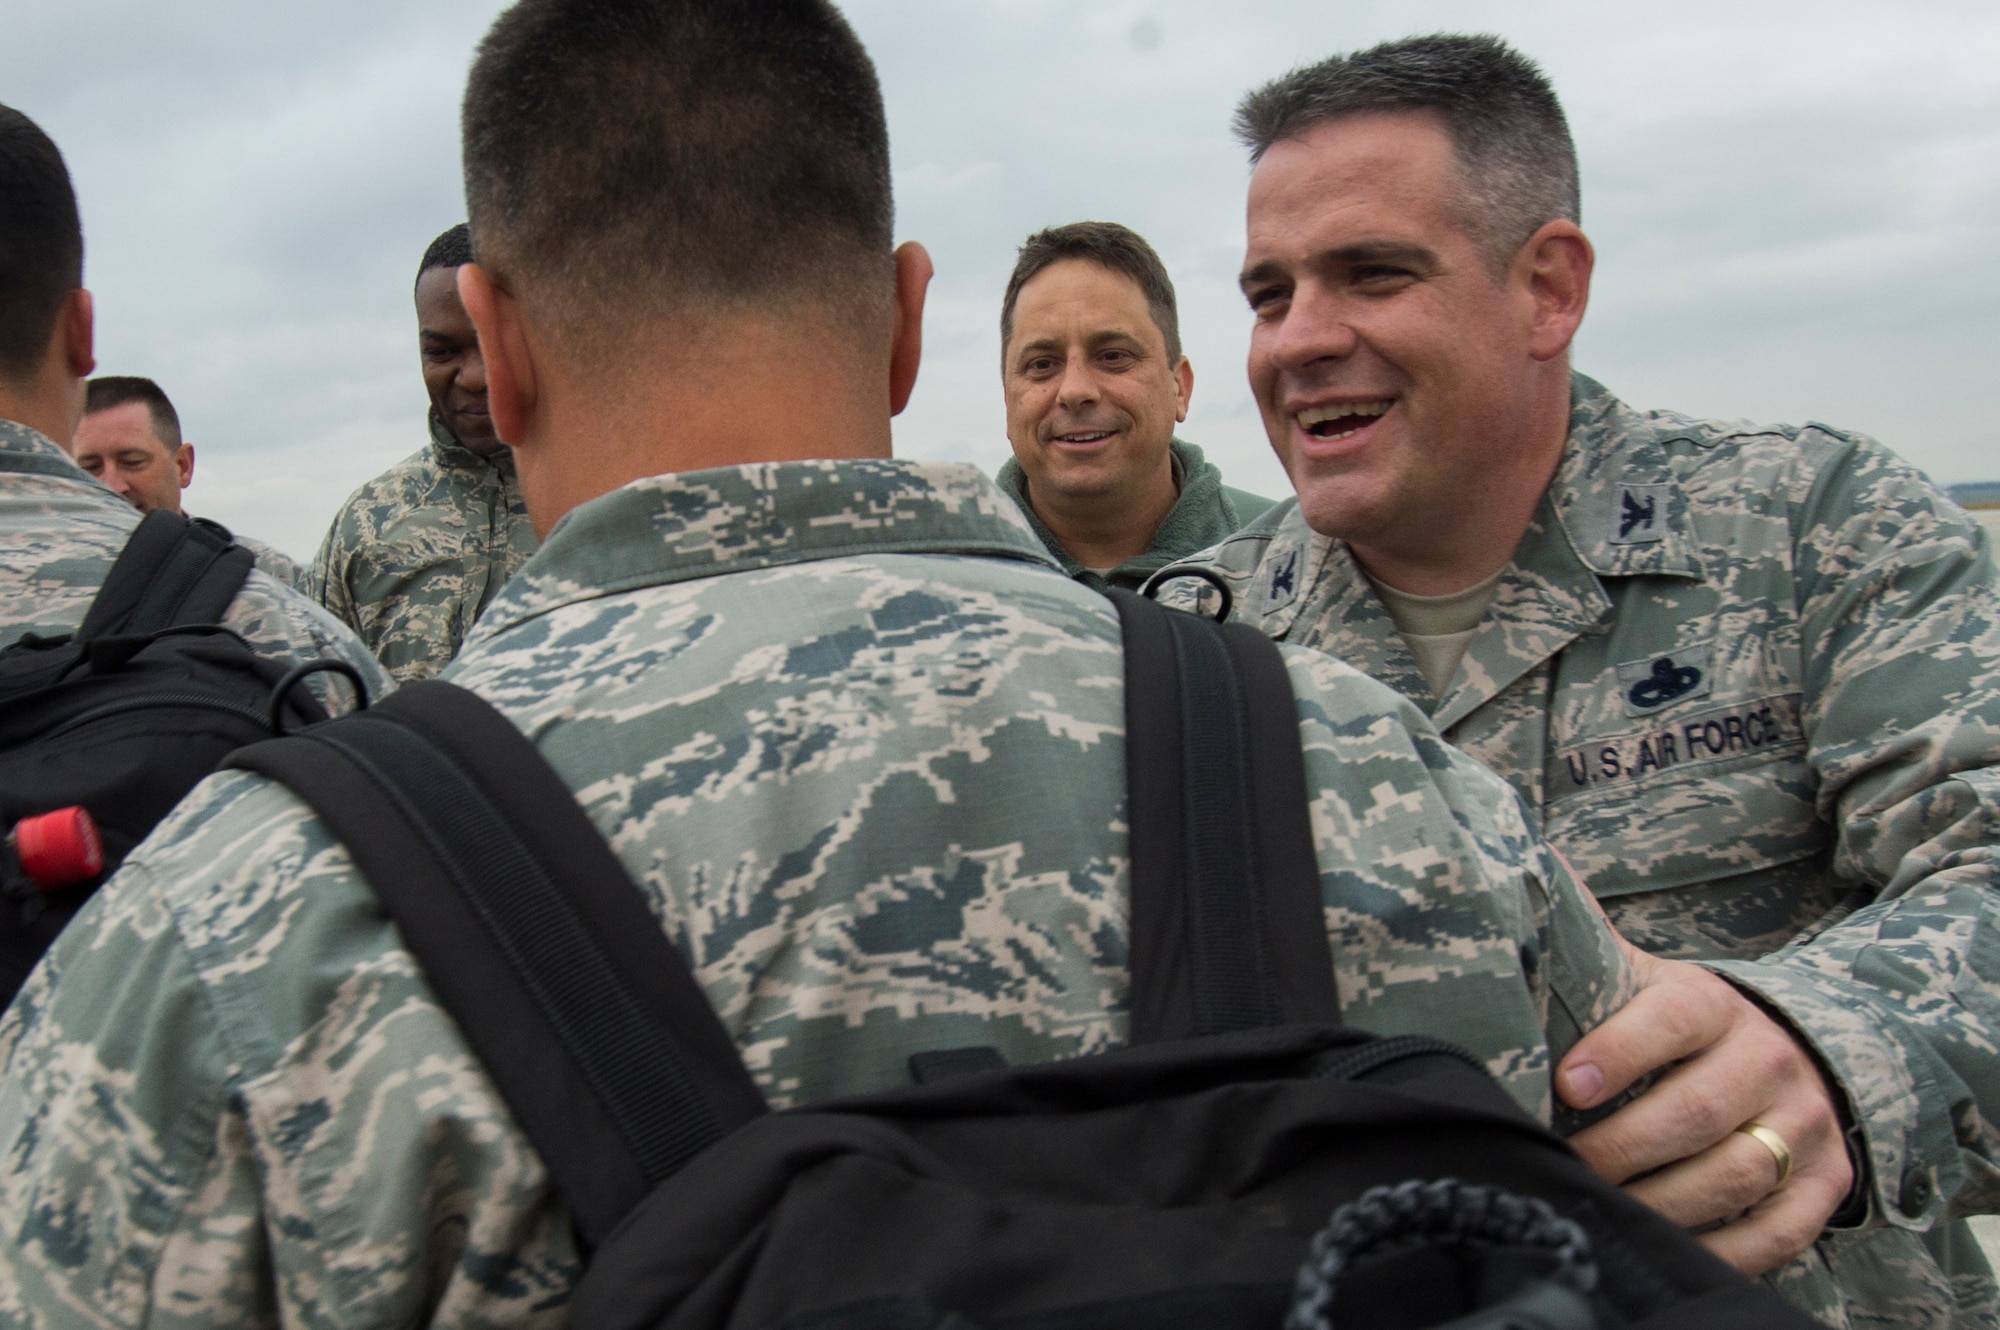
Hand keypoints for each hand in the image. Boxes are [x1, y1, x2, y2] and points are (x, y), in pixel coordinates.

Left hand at [1556, 941, 1852, 1275]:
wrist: (1786, 1053)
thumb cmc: (1675, 1025)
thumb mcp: (1638, 981)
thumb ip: (1585, 949)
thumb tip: (1517, 877)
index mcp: (1712, 1004)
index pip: (1670, 1020)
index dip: (1619, 1052)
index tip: (1566, 1086)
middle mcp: (1767, 1058)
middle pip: (1696, 1111)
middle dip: (1620, 1148)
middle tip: (1564, 1167)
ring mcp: (1803, 1122)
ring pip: (1734, 1174)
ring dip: (1659, 1203)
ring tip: (1600, 1208)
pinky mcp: (1826, 1181)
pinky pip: (1778, 1232)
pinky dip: (1719, 1251)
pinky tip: (1661, 1245)